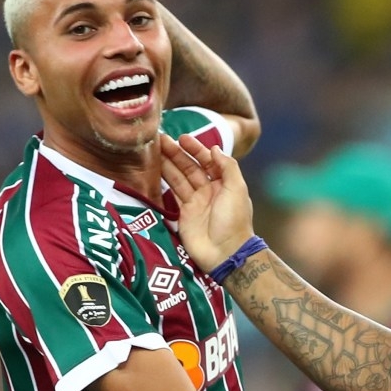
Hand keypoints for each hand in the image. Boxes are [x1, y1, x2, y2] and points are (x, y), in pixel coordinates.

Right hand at [160, 132, 254, 271]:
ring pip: (179, 178)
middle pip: (190, 167)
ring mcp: (195, 202)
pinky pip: (172, 194)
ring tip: (153, 151)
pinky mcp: (183, 214)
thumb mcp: (237, 190)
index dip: (195, 149)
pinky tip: (154, 171)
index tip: (182, 138)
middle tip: (160, 140)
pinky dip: (164, 182)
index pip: (207, 161)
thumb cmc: (234, 220)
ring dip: (167, 164)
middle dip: (176, 153)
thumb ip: (227, 167)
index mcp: (223, 183)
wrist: (225, 253)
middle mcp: (209, 191)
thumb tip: (214, 148)